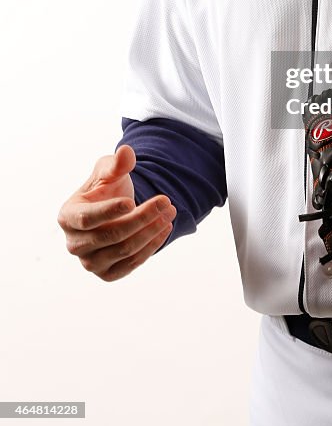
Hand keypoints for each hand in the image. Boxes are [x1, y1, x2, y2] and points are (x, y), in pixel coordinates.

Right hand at [57, 145, 175, 281]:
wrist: (115, 210)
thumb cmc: (107, 189)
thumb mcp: (108, 172)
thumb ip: (115, 164)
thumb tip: (126, 152)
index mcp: (67, 217)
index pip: (87, 219)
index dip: (109, 211)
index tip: (131, 201)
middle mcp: (74, 244)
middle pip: (111, 235)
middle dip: (142, 217)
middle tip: (166, 201)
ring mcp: (89, 263)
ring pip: (124, 251)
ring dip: (151, 231)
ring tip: (170, 212)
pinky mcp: (107, 274)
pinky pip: (131, 264)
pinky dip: (151, 247)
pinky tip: (165, 228)